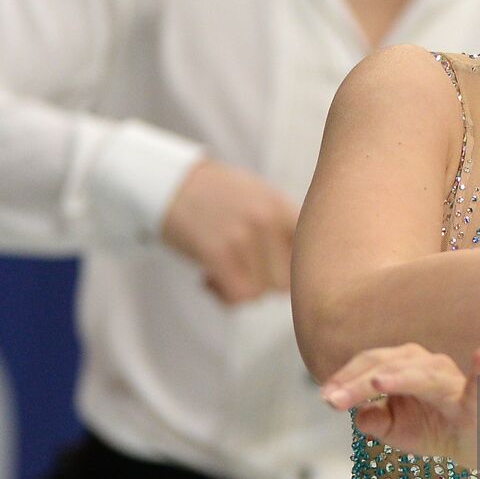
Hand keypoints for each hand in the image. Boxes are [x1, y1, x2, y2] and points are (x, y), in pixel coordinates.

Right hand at [160, 158, 297, 303]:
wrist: (168, 182)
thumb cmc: (218, 198)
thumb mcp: (262, 200)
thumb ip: (285, 231)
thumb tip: (306, 276)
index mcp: (283, 207)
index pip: (311, 258)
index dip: (294, 275)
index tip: (271, 271)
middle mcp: (269, 219)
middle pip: (287, 283)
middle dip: (264, 285)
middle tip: (241, 271)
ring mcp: (244, 235)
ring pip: (262, 293)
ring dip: (241, 289)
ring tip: (222, 270)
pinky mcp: (217, 251)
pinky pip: (238, 296)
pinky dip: (224, 296)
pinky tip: (208, 277)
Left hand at [319, 343, 479, 467]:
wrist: (472, 448)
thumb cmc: (433, 429)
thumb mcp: (395, 428)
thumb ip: (373, 420)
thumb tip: (357, 416)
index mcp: (408, 365)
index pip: (371, 365)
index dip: (346, 378)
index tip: (325, 397)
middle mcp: (429, 366)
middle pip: (388, 367)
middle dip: (358, 383)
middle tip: (332, 400)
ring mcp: (452, 382)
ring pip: (422, 376)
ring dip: (400, 378)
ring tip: (376, 383)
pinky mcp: (474, 404)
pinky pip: (479, 387)